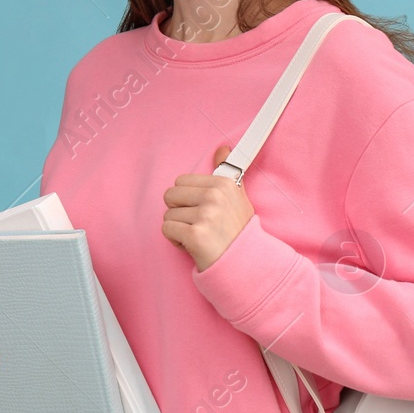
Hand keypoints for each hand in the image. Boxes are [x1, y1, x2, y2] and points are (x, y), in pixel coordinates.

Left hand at [162, 144, 253, 271]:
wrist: (246, 264)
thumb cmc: (238, 231)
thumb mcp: (238, 197)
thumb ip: (227, 172)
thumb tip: (222, 148)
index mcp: (224, 183)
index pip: (182, 181)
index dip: (188, 199)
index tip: (204, 211)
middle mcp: (215, 196)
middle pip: (170, 195)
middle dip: (179, 211)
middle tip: (199, 224)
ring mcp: (206, 215)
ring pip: (168, 214)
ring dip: (179, 228)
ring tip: (199, 236)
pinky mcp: (195, 235)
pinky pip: (167, 229)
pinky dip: (176, 241)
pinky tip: (193, 245)